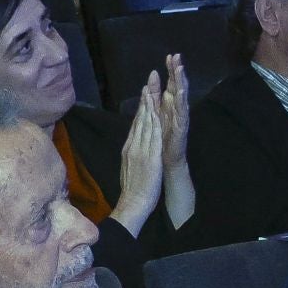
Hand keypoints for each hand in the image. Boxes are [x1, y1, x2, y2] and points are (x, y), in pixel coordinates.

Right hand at [109, 91, 164, 236]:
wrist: (134, 202)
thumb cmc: (133, 189)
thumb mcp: (129, 167)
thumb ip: (131, 155)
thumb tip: (132, 148)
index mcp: (129, 149)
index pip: (135, 125)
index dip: (140, 110)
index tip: (143, 97)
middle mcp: (134, 146)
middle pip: (139, 120)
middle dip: (144, 102)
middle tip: (147, 85)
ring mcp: (141, 150)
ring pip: (145, 124)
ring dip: (149, 107)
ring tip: (152, 91)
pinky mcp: (149, 155)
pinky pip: (152, 136)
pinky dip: (154, 122)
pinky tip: (158, 112)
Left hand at [157, 53, 189, 168]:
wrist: (166, 159)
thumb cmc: (161, 137)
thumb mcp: (155, 113)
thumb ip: (154, 97)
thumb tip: (150, 79)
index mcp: (169, 103)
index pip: (171, 82)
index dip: (171, 69)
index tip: (170, 56)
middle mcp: (177, 107)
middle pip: (178, 85)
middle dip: (177, 71)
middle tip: (177, 56)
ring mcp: (181, 115)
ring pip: (182, 95)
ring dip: (181, 82)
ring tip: (180, 69)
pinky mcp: (182, 126)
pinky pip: (182, 112)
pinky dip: (182, 101)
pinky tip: (180, 92)